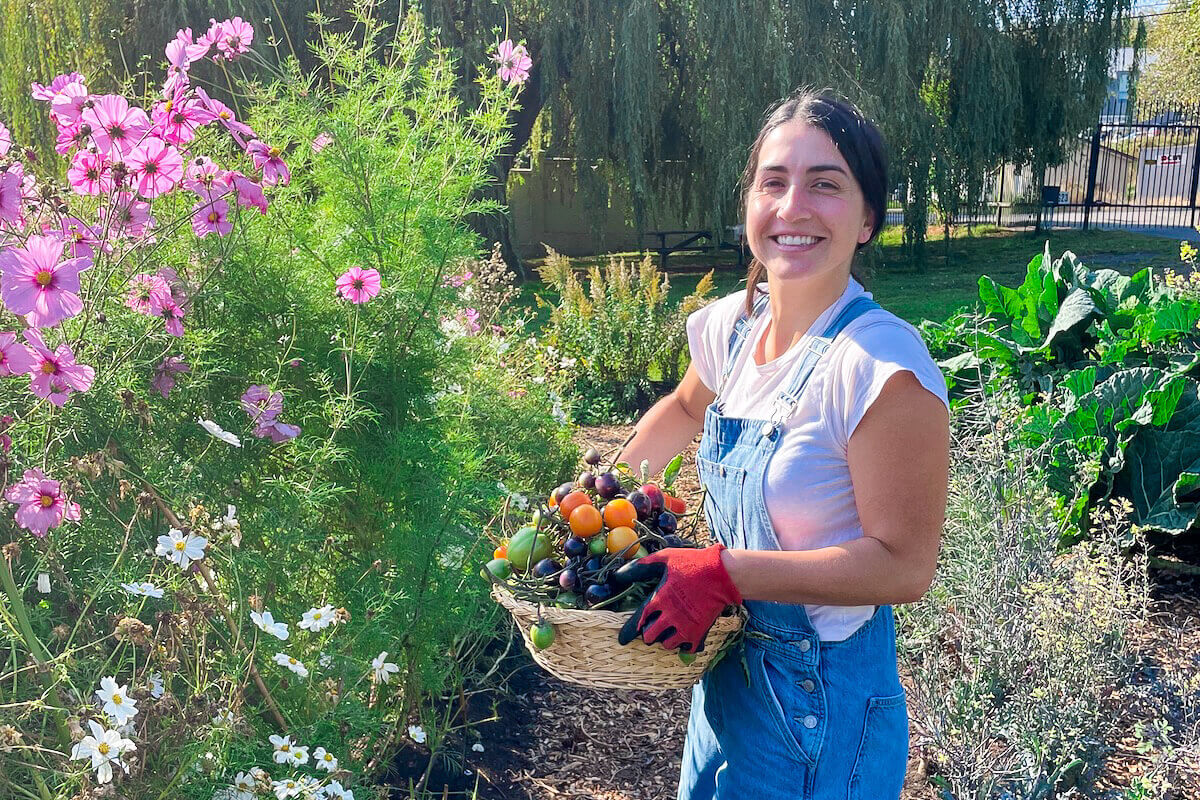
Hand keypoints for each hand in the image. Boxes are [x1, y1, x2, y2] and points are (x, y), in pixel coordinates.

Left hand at [615, 543, 741, 652]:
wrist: (723, 574)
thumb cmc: (693, 563)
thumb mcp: (664, 559)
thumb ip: (641, 567)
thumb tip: (618, 575)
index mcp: (659, 599)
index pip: (637, 621)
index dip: (628, 631)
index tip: (623, 638)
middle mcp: (670, 616)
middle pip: (650, 637)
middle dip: (648, 634)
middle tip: (651, 629)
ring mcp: (685, 626)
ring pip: (666, 644)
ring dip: (664, 639)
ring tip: (667, 631)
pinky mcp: (699, 632)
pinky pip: (685, 648)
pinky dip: (682, 644)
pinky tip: (682, 636)